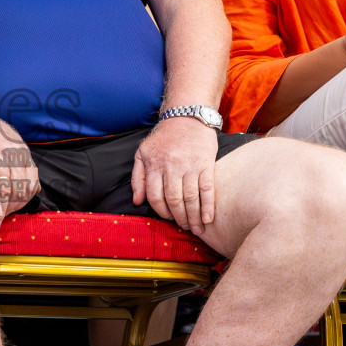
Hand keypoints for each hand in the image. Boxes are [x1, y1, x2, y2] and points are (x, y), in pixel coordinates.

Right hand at [0, 101, 37, 230]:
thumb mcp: (7, 140)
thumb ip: (18, 160)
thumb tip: (31, 182)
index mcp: (21, 150)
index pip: (32, 180)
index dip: (25, 197)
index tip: (15, 209)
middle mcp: (14, 152)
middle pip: (21, 186)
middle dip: (14, 207)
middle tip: (3, 220)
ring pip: (8, 186)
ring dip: (4, 207)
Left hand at [131, 116, 218, 235]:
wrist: (188, 116)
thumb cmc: (164, 137)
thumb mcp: (143, 152)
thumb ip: (137, 177)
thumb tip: (136, 201)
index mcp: (154, 165)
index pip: (154, 196)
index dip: (161, 211)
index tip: (168, 219)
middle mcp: (171, 166)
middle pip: (173, 200)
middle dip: (179, 218)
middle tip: (184, 228)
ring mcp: (189, 166)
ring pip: (190, 198)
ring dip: (193, 217)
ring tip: (196, 229)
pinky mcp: (206, 164)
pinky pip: (207, 189)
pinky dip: (208, 206)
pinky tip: (208, 219)